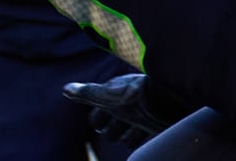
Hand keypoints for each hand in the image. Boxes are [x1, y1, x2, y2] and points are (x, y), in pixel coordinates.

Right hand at [63, 73, 192, 147]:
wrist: (170, 99)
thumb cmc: (136, 97)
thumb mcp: (106, 95)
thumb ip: (86, 93)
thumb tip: (65, 89)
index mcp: (114, 95)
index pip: (101, 109)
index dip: (97, 119)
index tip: (98, 127)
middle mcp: (129, 103)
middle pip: (115, 119)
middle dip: (111, 128)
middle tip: (110, 135)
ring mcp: (144, 113)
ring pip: (131, 128)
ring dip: (127, 135)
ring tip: (126, 140)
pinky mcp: (158, 123)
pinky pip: (147, 134)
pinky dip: (142, 140)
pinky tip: (144, 145)